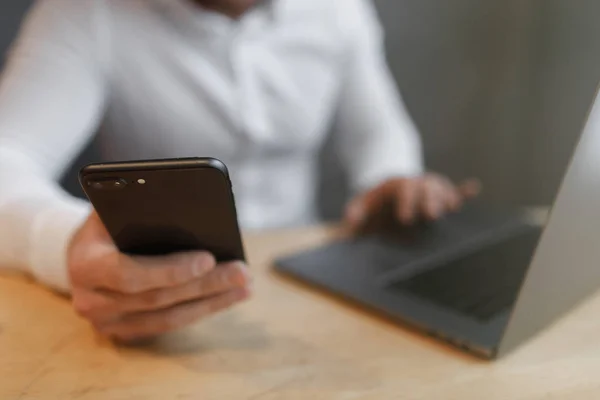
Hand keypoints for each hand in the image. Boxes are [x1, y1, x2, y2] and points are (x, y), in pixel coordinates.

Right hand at [67, 211, 250, 342]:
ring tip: (243, 286)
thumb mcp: (115, 205)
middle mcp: (91, 300)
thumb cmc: (108, 220)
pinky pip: (168, 325)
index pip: (131, 274)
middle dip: (205, 285)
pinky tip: (226, 297)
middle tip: (242, 272)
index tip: (209, 258)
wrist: (85, 249)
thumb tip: (193, 204)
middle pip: (158, 299)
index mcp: (86, 264)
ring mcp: (106, 323)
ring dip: (211, 303)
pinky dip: (200, 310)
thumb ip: (141, 206)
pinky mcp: (124, 332)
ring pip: (168, 318)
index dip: (171, 270)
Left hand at [345, 173, 480, 229]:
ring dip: (447, 196)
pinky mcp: (442, 195)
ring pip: (442, 188)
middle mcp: (417, 183)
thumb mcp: (363, 204)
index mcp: (398, 185)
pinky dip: (464, 191)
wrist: (388, 190)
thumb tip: (349, 224)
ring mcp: (431, 188)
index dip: (405, 203)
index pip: (403, 190)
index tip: (405, 218)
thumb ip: (356, 213)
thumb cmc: (376, 203)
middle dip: (430, 201)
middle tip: (431, 216)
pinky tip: (473, 188)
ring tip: (452, 208)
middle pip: (427, 188)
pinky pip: (455, 191)